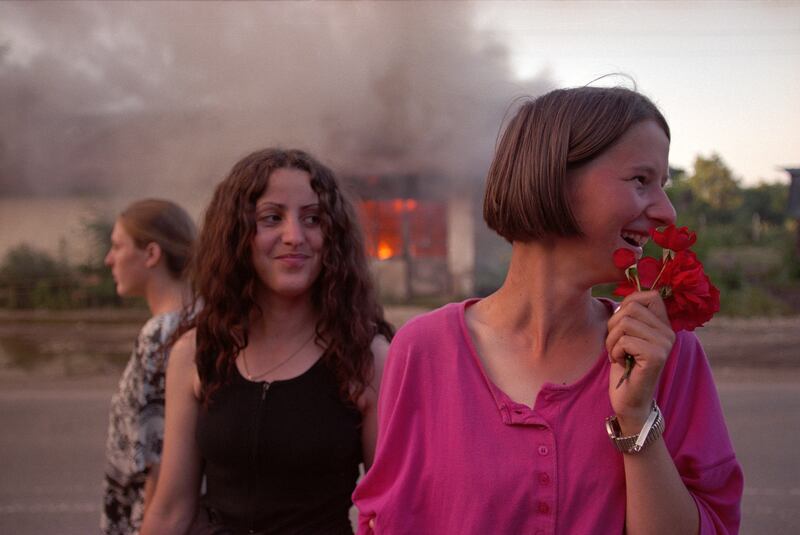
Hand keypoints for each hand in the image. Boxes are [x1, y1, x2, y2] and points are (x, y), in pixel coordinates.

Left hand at [606, 291, 674, 433]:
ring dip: (612, 340)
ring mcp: (665, 344)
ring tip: (618, 354)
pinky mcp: (656, 356)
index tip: (621, 324)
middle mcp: (669, 332)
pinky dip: (615, 351)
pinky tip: (621, 363)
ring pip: (625, 323)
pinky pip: (624, 340)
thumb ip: (631, 315)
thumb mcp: (626, 334)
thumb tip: (627, 292)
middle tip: (616, 344)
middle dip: (614, 324)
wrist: (629, 400)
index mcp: (664, 324)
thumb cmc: (624, 365)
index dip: (628, 303)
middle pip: (632, 307)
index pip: (650, 294)